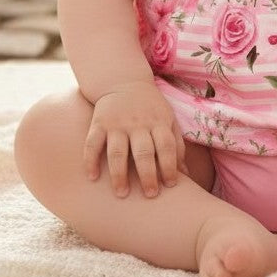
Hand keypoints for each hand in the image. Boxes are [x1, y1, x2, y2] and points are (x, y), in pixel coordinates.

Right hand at [83, 80, 186, 197]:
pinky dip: (91, 160)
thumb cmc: (151, 107)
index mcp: (158, 122)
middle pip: (143, 152)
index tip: (171, 185)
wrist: (124, 81)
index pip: (166, 146)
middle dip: (148, 175)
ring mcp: (117, 123)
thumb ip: (177, 145)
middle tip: (151, 195)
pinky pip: (92, 143)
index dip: (169, 166)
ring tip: (122, 194)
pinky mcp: (99, 123)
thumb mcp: (168, 119)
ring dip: (119, 174)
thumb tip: (186, 175)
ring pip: (117, 152)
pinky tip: (93, 177)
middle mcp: (138, 123)